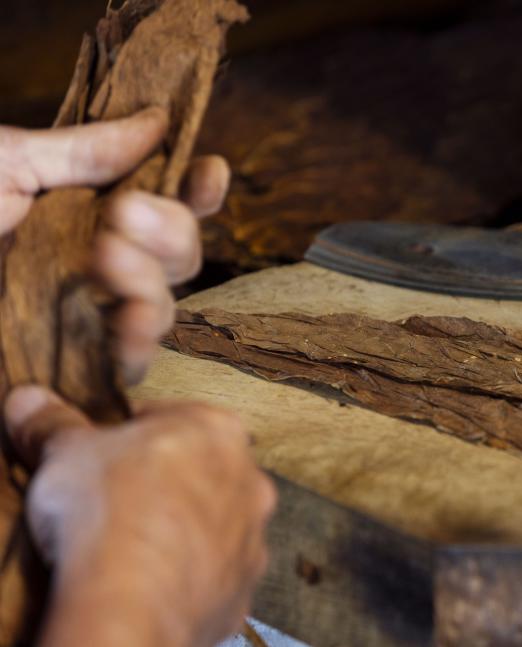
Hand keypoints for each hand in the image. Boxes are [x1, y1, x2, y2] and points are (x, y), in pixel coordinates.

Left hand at [0, 108, 228, 383]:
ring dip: (152, 284)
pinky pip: (127, 363)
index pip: (164, 200)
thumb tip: (158, 122)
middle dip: (171, 233)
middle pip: (178, 256)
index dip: (195, 189)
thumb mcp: (4, 162)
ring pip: (163, 306)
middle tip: (126, 216)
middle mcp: (94, 260)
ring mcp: (82, 313)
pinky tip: (126, 328)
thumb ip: (86, 151)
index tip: (205, 171)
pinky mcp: (65, 361)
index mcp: (83, 209)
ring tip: (108, 263)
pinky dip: (137, 346)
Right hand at [4, 386, 275, 646]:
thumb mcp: (65, 452)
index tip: (102, 454)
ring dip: (181, 530)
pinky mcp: (242, 587)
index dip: (128, 435)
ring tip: (132, 546)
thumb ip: (54, 424)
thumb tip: (31, 403)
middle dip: (164, 482)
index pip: (169, 418)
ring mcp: (252, 536)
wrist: (132, 601)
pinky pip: (213, 573)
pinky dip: (188, 575)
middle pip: (201, 470)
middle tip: (117, 500)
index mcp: (216, 429)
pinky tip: (151, 580)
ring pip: (214, 524)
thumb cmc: (109, 510)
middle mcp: (250, 478)